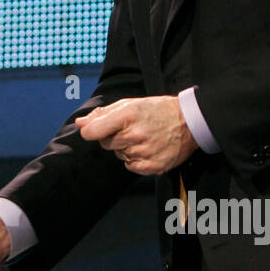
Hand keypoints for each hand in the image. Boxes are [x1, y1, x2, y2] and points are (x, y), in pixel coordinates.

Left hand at [75, 95, 196, 174]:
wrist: (189, 122)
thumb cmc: (157, 111)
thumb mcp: (130, 104)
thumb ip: (102, 114)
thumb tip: (80, 123)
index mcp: (127, 115)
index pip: (92, 132)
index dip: (90, 131)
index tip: (94, 130)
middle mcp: (135, 134)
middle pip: (105, 144)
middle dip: (113, 137)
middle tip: (131, 129)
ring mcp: (144, 152)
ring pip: (119, 155)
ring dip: (126, 148)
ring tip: (144, 137)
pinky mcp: (153, 166)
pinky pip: (131, 166)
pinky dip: (136, 160)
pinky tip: (148, 148)